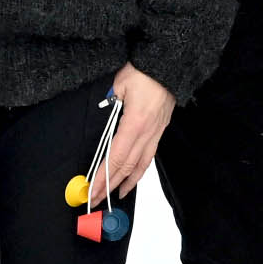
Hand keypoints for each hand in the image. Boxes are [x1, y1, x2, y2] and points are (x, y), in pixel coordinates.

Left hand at [97, 64, 176, 198]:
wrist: (170, 65)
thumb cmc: (144, 72)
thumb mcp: (120, 85)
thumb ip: (111, 103)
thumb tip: (106, 112)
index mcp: (134, 124)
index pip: (115, 158)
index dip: (102, 177)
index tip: (92, 190)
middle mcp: (147, 133)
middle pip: (127, 166)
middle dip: (111, 185)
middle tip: (98, 198)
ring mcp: (156, 132)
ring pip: (142, 164)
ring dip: (129, 181)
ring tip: (118, 193)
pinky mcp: (160, 129)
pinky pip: (149, 154)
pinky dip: (140, 168)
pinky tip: (135, 173)